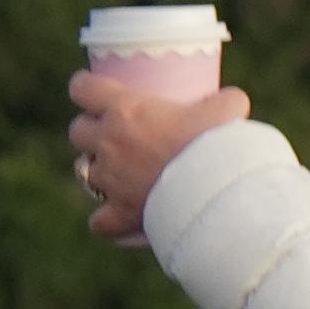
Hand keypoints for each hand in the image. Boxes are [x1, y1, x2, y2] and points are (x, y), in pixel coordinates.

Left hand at [69, 64, 249, 246]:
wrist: (215, 191)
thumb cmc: (218, 144)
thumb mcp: (228, 110)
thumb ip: (225, 101)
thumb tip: (232, 101)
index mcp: (125, 110)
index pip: (82, 88)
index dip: (84, 87)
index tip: (91, 90)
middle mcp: (109, 142)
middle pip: (77, 131)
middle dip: (90, 130)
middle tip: (112, 132)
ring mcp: (110, 180)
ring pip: (82, 171)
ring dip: (94, 169)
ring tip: (113, 171)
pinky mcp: (120, 213)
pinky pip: (100, 221)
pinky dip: (106, 221)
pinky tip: (116, 218)